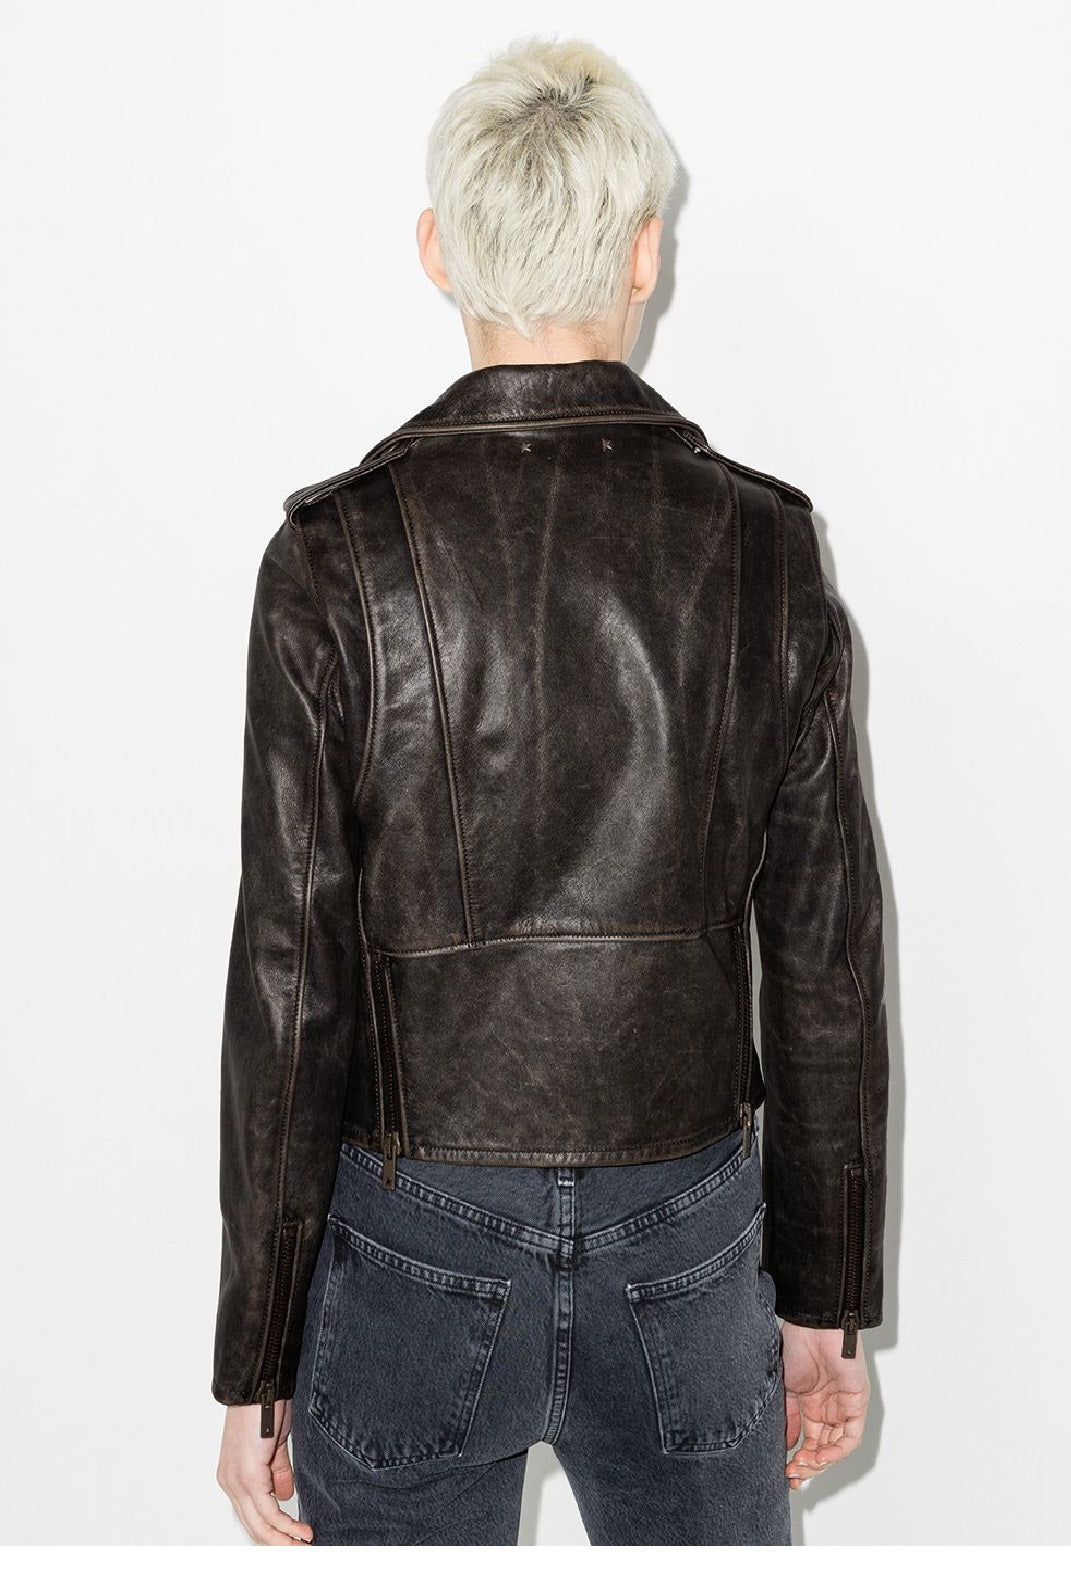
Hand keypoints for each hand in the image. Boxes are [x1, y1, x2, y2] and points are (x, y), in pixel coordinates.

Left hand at [216, 1397, 313, 1544]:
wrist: (260, 1385)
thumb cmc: (265, 1406)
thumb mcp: (274, 1446)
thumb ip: (277, 1472)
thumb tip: (285, 1496)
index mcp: (235, 1475)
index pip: (251, 1514)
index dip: (272, 1531)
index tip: (293, 1540)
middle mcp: (230, 1482)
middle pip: (253, 1525)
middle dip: (278, 1543)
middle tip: (300, 1551)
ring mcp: (236, 1480)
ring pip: (258, 1523)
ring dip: (283, 1539)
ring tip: (304, 1546)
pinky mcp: (248, 1475)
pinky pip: (267, 1510)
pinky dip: (285, 1524)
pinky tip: (299, 1531)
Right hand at [781, 1322, 870, 1490]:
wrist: (813, 1327)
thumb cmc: (796, 1346)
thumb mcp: (784, 1388)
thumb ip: (787, 1419)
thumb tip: (784, 1447)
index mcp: (810, 1404)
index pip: (808, 1441)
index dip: (798, 1460)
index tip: (785, 1475)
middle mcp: (828, 1408)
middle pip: (823, 1448)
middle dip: (808, 1465)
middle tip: (793, 1474)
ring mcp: (843, 1407)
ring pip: (836, 1446)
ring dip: (820, 1461)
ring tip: (803, 1465)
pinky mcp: (857, 1404)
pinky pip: (850, 1436)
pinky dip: (837, 1450)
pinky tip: (820, 1455)